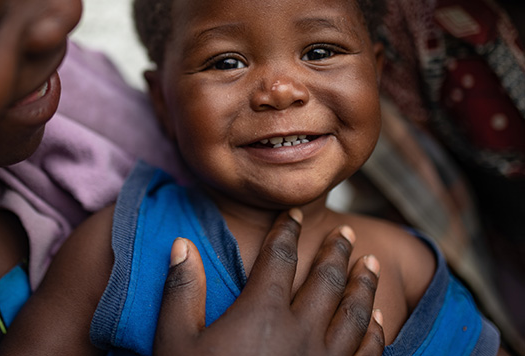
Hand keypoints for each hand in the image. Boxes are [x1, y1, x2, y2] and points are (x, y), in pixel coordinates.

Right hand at [153, 209, 384, 355]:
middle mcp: (301, 331)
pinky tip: (379, 321)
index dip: (286, 230)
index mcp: (261, 312)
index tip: (293, 214)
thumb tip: (182, 245)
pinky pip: (368, 354)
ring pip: (356, 313)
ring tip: (370, 263)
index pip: (279, 257)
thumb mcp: (176, 340)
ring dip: (365, 284)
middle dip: (338, 251)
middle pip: (327, 279)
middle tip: (346, 232)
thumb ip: (182, 290)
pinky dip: (377, 332)